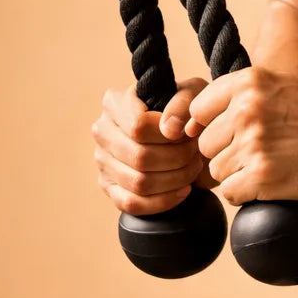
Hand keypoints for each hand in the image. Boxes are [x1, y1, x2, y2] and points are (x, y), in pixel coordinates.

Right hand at [92, 79, 216, 214]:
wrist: (179, 133)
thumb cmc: (183, 111)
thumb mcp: (191, 93)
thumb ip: (182, 103)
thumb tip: (170, 130)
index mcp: (114, 103)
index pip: (138, 126)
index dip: (168, 135)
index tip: (188, 134)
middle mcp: (102, 131)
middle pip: (140, 157)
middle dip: (177, 159)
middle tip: (195, 153)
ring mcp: (102, 161)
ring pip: (138, 182)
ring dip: (175, 180)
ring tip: (191, 169)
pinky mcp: (109, 187)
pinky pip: (132, 203)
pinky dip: (163, 201)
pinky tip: (182, 190)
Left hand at [186, 67, 297, 204]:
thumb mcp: (273, 87)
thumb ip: (232, 96)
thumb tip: (186, 122)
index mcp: (246, 82)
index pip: (198, 110)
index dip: (211, 127)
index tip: (232, 134)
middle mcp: (246, 109)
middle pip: (205, 144)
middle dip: (225, 153)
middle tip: (258, 152)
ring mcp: (253, 143)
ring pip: (216, 170)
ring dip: (236, 175)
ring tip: (267, 166)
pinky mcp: (262, 175)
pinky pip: (230, 192)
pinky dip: (245, 194)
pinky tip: (268, 184)